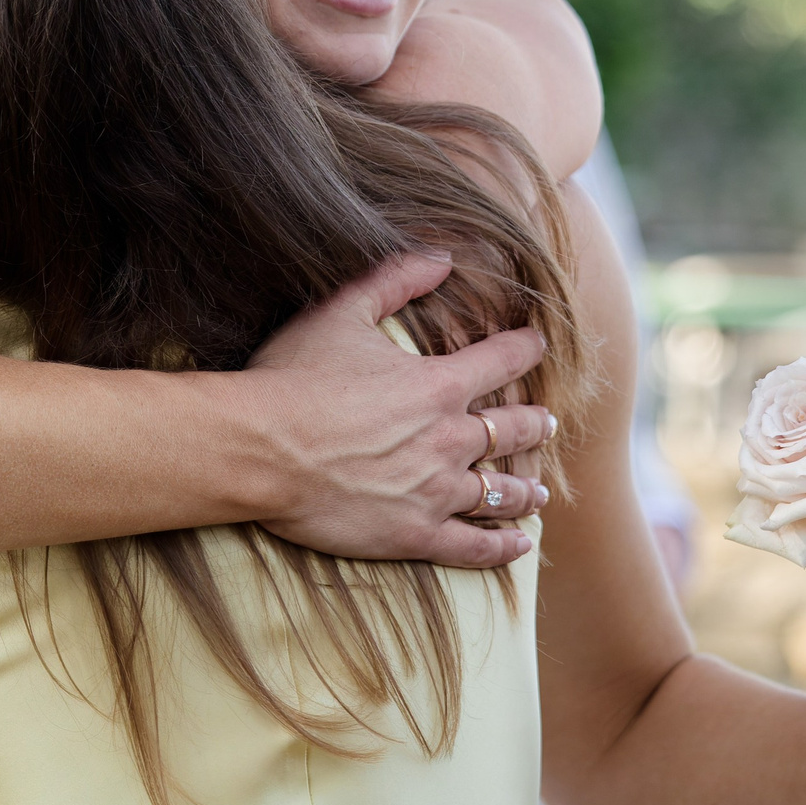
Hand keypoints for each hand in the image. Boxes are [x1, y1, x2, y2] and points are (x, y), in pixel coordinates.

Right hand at [243, 251, 552, 569]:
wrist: (259, 449)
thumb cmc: (293, 377)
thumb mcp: (341, 310)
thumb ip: (396, 279)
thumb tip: (441, 255)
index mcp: (438, 385)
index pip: (502, 361)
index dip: (524, 348)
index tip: (537, 343)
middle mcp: (449, 439)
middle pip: (513, 431)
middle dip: (534, 425)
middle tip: (546, 424)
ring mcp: (435, 491)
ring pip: (500, 493)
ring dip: (525, 491)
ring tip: (540, 494)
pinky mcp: (413, 534)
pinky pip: (472, 547)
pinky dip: (500, 548)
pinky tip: (517, 549)